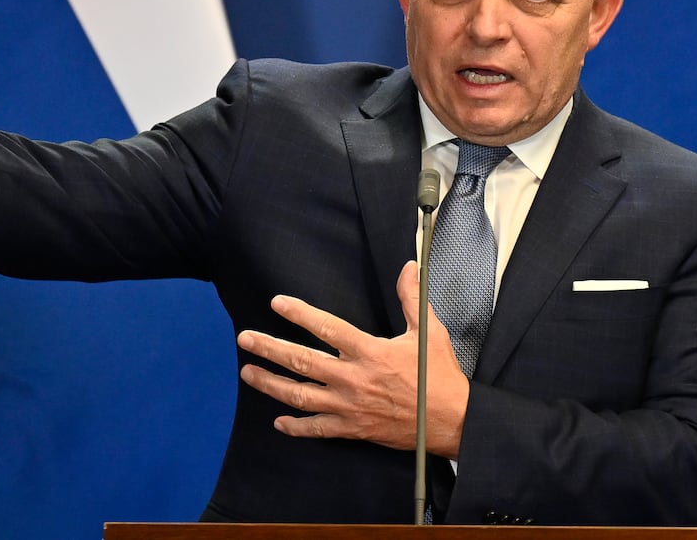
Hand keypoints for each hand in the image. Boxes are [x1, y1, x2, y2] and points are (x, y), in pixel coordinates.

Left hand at [237, 260, 469, 457]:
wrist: (451, 421)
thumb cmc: (439, 376)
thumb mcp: (428, 331)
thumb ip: (412, 298)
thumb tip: (408, 267)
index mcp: (370, 351)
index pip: (327, 328)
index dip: (299, 314)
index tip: (277, 303)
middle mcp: (353, 378)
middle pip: (302, 361)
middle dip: (269, 348)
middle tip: (245, 339)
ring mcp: (349, 406)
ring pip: (300, 395)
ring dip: (270, 384)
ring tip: (247, 373)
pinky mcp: (353, 429)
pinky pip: (317, 429)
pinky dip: (295, 427)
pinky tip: (278, 421)